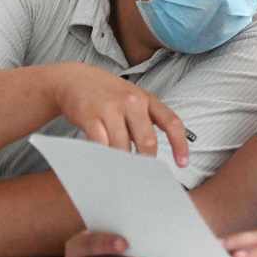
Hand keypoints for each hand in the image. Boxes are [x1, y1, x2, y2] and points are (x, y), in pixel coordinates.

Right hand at [51, 63, 188, 166]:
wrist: (73, 79)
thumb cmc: (107, 94)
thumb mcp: (132, 98)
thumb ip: (145, 120)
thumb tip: (151, 154)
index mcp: (146, 98)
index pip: (171, 122)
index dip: (180, 144)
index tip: (183, 163)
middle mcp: (132, 101)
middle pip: (147, 141)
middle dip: (146, 163)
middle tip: (144, 177)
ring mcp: (111, 108)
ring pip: (123, 147)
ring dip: (124, 164)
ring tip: (122, 174)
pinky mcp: (90, 116)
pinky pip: (101, 145)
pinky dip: (104, 158)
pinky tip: (104, 164)